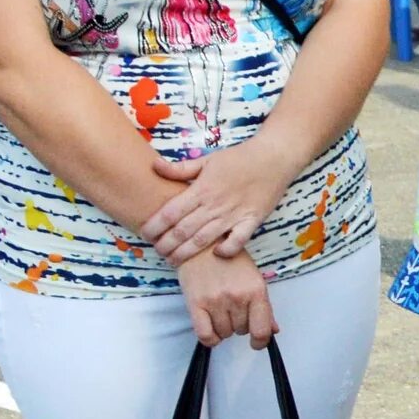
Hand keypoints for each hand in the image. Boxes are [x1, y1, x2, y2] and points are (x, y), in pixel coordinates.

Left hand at [141, 144, 287, 265]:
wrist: (273, 158)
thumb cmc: (239, 159)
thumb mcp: (207, 160)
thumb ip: (181, 169)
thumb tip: (155, 167)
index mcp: (201, 189)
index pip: (170, 212)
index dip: (154, 226)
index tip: (145, 234)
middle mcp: (214, 205)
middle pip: (183, 230)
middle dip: (166, 244)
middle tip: (157, 251)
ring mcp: (234, 215)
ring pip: (204, 239)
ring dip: (186, 253)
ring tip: (174, 260)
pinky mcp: (252, 221)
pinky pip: (238, 241)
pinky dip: (226, 250)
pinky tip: (216, 253)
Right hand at [179, 250, 274, 348]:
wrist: (202, 243)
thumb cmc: (230, 260)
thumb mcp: (253, 279)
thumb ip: (264, 307)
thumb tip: (273, 331)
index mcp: (256, 291)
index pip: (262, 330)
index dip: (260, 342)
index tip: (257, 342)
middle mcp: (237, 297)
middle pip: (242, 331)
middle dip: (239, 324)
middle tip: (233, 308)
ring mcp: (216, 301)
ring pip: (224, 334)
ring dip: (223, 328)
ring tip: (220, 310)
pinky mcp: (196, 303)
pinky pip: (205, 335)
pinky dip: (210, 338)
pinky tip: (210, 328)